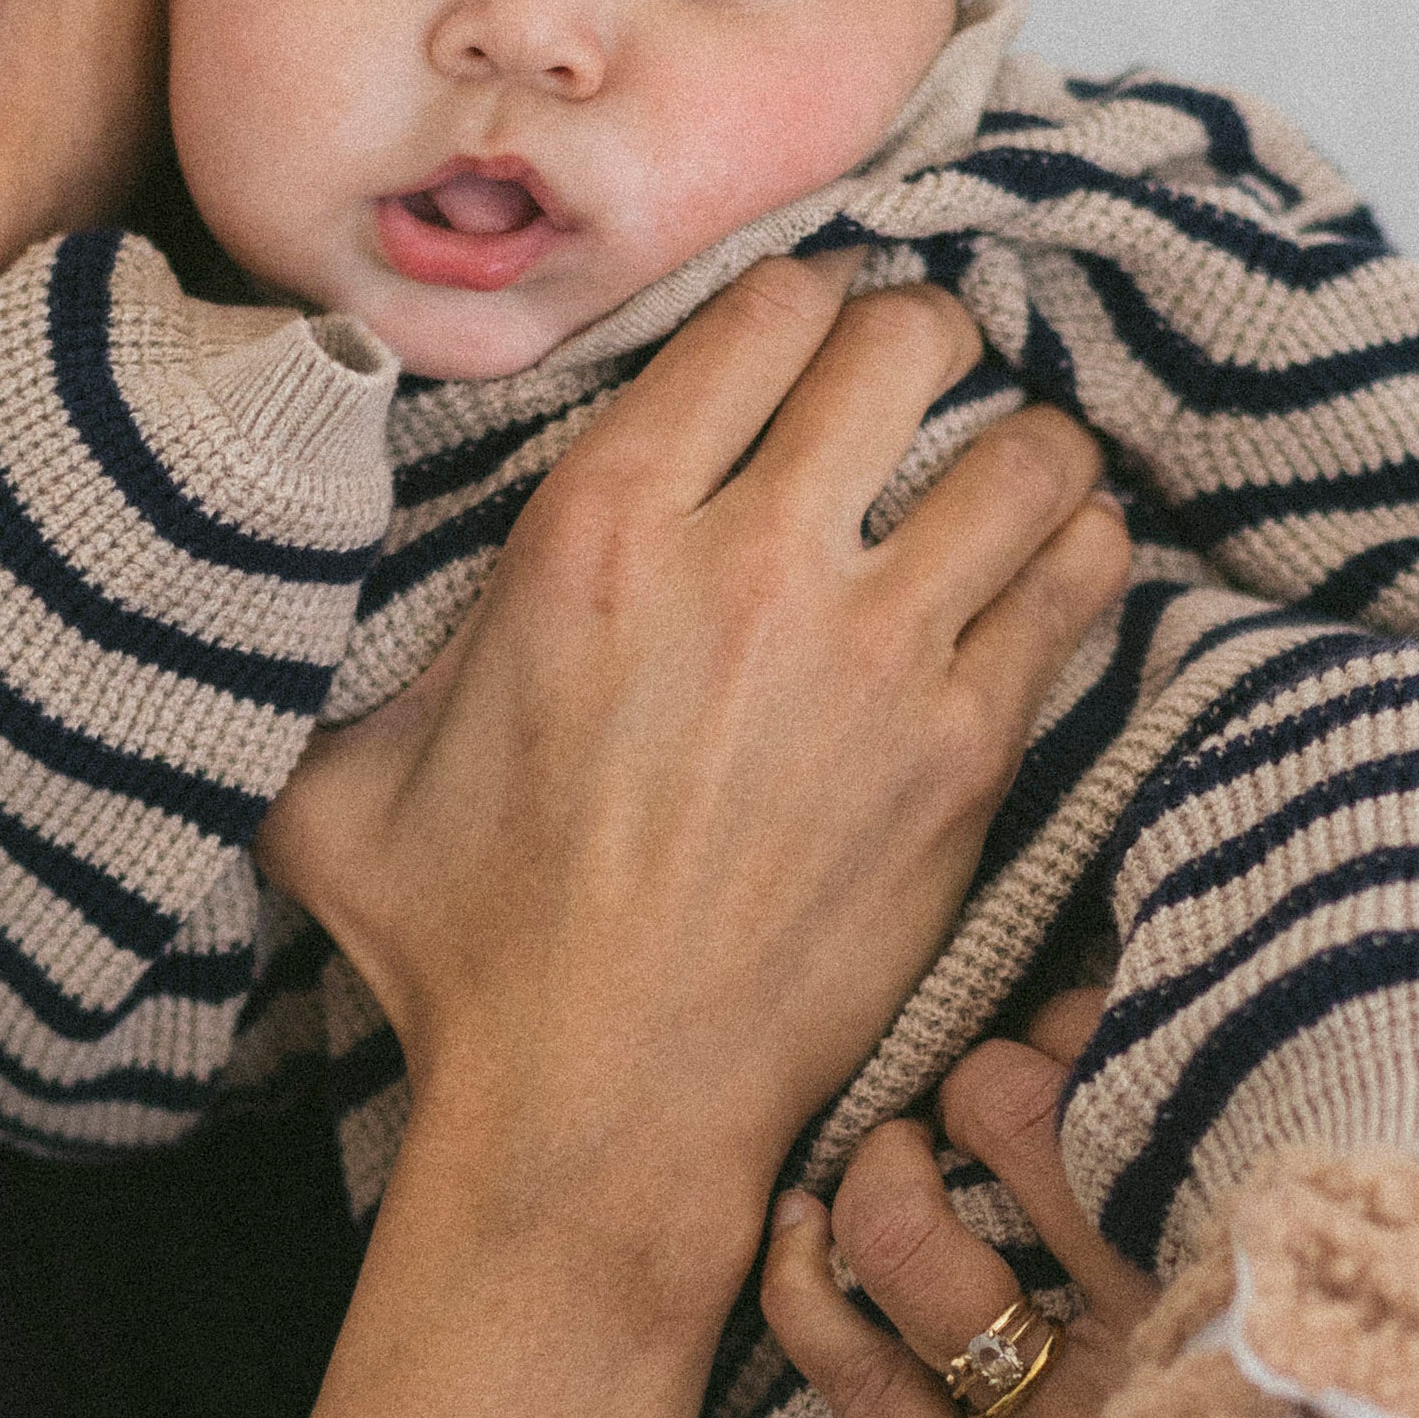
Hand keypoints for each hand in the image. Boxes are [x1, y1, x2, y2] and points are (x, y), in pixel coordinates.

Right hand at [261, 266, 1126, 1309]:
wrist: (597, 1107)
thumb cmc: (465, 954)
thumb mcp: (343, 776)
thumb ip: (365, 648)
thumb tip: (338, 579)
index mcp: (596, 531)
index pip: (765, 310)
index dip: (798, 311)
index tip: (803, 350)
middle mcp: (748, 566)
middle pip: (907, 341)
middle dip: (918, 345)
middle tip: (909, 390)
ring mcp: (878, 658)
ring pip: (1028, 451)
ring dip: (1021, 446)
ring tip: (996, 473)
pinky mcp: (966, 752)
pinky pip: (1080, 579)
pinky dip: (1077, 554)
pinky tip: (1045, 572)